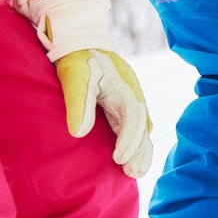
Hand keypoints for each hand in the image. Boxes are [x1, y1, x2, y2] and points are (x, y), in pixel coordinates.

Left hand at [55, 49, 152, 177]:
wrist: (80, 44)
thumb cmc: (77, 60)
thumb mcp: (74, 77)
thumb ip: (78, 103)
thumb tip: (79, 133)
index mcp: (123, 87)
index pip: (133, 116)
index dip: (129, 138)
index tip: (118, 158)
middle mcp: (132, 95)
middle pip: (143, 126)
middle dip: (140, 150)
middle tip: (133, 173)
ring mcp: (130, 101)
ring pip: (142, 128)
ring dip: (141, 150)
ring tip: (135, 172)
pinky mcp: (124, 107)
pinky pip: (136, 128)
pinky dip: (136, 144)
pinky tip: (132, 159)